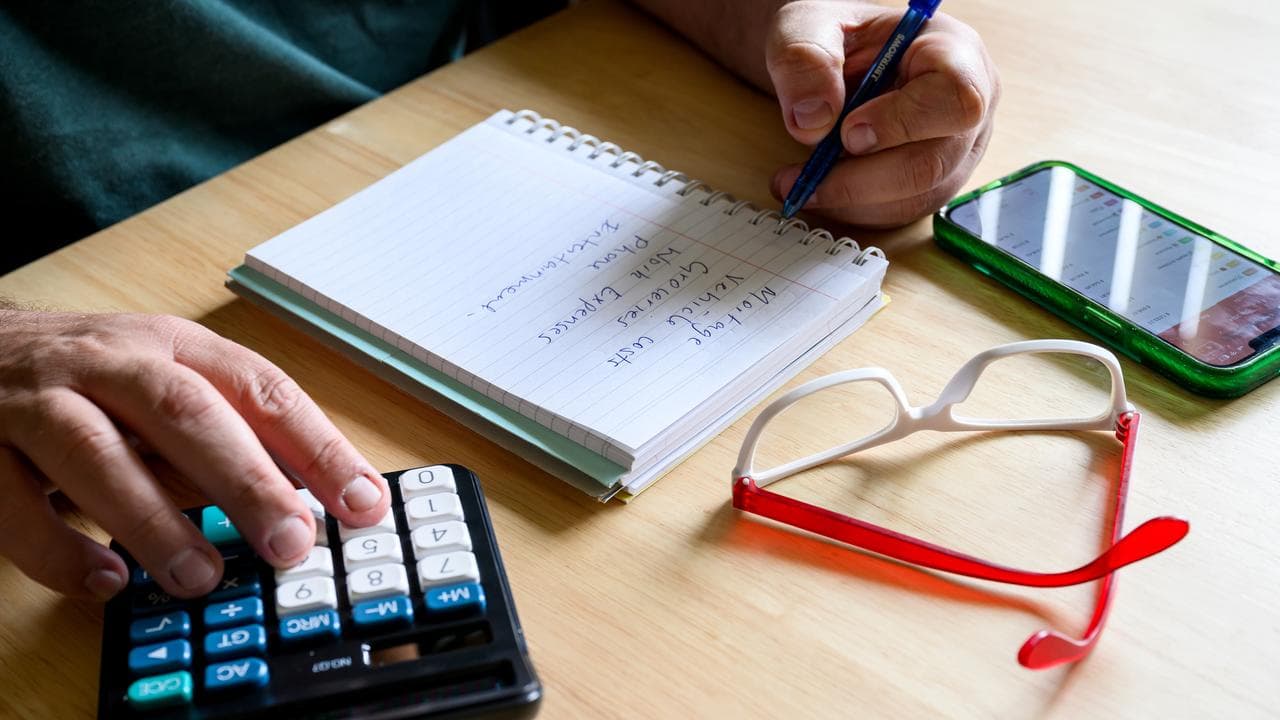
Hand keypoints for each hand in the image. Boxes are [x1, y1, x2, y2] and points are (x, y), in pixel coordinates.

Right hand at [0, 310, 390, 599]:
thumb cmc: (90, 379)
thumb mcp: (167, 387)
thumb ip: (226, 439)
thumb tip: (309, 504)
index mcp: (175, 347)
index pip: (261, 391)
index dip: (317, 447)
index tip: (362, 503)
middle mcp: (111, 363)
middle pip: (185, 412)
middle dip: (245, 480)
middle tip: (290, 543)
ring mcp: (38, 401)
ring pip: (96, 452)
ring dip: (154, 520)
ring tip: (200, 576)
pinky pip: (14, 501)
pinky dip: (59, 548)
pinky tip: (104, 582)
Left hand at [766, 1, 999, 226]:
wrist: (830, 64)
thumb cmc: (831, 39)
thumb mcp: (806, 26)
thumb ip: (805, 58)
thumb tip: (813, 121)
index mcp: (954, 52)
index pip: (956, 97)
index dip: (901, 122)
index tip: (847, 131)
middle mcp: (970, 106)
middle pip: (933, 162)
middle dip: (860, 179)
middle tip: (806, 175)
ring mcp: (957, 150)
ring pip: (916, 196)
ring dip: (851, 200)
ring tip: (801, 182)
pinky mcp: (936, 183)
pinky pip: (902, 213)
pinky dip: (854, 210)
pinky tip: (822, 191)